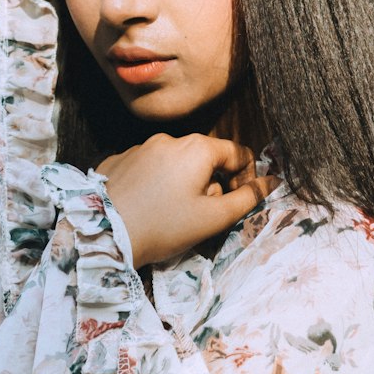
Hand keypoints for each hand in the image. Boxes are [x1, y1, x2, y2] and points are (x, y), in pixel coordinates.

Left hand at [97, 134, 278, 268]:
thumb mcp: (213, 218)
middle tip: (201, 215)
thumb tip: (269, 183)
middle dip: (211, 184)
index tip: (237, 202)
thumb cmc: (164, 226)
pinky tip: (147, 208)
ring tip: (170, 215)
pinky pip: (148, 169)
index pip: (237, 153)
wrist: (103, 233)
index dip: (246, 178)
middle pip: (205, 158)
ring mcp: (139, 148)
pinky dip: (155, 184)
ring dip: (183, 184)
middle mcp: (168, 139)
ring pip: (176, 164)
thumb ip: (247, 198)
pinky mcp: (117, 161)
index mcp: (196, 148)